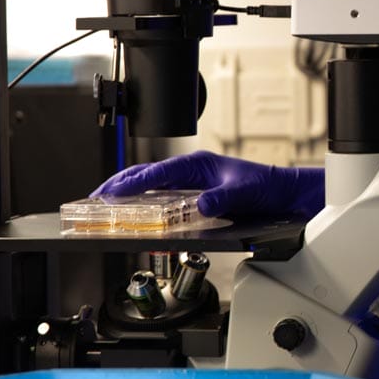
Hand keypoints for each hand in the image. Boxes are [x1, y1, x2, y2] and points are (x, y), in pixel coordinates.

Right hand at [91, 151, 324, 218]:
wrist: (283, 194)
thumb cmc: (266, 186)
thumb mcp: (244, 191)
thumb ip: (223, 198)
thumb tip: (202, 205)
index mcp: (198, 164)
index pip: (158, 172)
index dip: (132, 183)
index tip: (111, 193)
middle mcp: (192, 172)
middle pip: (147, 175)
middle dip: (119, 185)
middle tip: (94, 198)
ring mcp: (193, 183)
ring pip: (152, 186)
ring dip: (129, 194)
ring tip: (106, 204)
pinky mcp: (197, 196)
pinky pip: (165, 199)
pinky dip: (146, 205)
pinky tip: (136, 215)